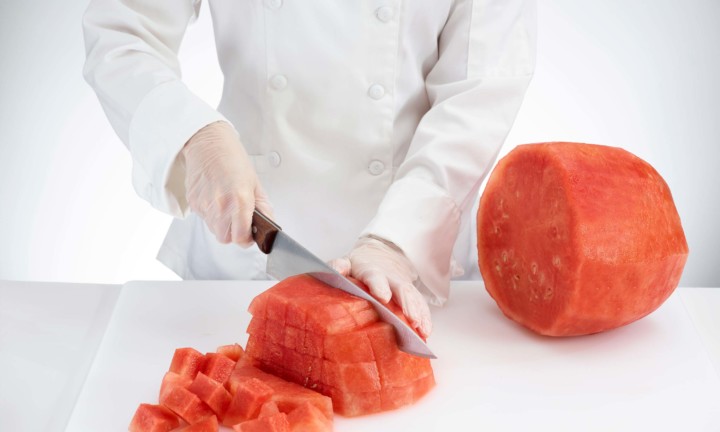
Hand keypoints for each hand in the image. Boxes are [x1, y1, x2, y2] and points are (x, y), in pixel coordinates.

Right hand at [182, 121, 272, 245]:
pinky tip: (216, 198)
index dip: (247, 238)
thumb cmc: (232, 159)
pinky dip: (211, 214)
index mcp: (239, 201)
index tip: (250, 233)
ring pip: (214, 230)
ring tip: (227, 205)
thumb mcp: (255, 183)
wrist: (208, 143)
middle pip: (225, 239)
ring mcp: (204, 205)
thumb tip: (268, 225)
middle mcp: (220, 206)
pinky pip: (204, 218)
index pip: (240, 238)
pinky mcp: (193, 202)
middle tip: (239, 220)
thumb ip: (263, 208)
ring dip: (222, 224)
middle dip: (234, 234)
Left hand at [329, 236, 431, 337]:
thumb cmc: (361, 266)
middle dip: (408, 305)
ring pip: (414, 298)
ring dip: (420, 313)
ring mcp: (403, 287)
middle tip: (412, 320)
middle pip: (402, 290)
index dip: (380, 286)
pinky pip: (421, 305)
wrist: (381, 255)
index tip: (383, 297)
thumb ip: (339, 265)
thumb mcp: (347, 262)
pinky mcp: (412, 295)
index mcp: (372, 271)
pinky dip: (426, 318)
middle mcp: (391, 279)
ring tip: (422, 330)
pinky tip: (426, 332)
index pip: (376, 277)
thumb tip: (336, 270)